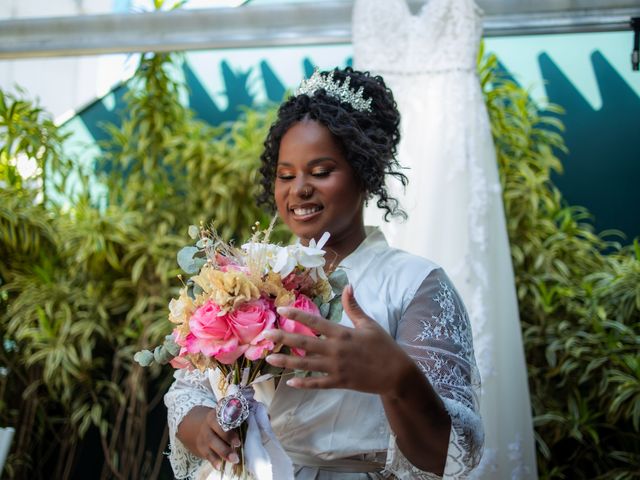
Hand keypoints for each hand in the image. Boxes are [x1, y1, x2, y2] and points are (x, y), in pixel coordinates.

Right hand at [178, 406, 240, 469]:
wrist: (193, 425)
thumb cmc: (216, 422)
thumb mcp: (220, 417)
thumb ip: (232, 420)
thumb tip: (249, 426)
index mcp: (214, 416)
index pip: (221, 418)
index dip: (228, 420)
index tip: (237, 426)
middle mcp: (207, 426)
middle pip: (217, 430)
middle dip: (227, 437)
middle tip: (238, 444)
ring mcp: (203, 437)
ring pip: (212, 444)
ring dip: (223, 452)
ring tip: (234, 459)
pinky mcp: (201, 448)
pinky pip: (207, 454)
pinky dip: (213, 460)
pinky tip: (219, 466)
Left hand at [264, 284, 414, 395]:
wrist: (397, 373)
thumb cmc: (384, 346)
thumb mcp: (369, 324)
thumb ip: (354, 307)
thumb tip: (348, 286)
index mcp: (342, 333)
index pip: (315, 322)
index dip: (297, 316)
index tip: (281, 311)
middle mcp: (336, 350)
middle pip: (304, 343)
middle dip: (283, 339)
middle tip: (264, 336)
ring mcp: (336, 368)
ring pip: (306, 364)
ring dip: (287, 362)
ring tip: (269, 359)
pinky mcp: (340, 382)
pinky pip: (318, 384)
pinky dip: (304, 383)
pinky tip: (290, 382)